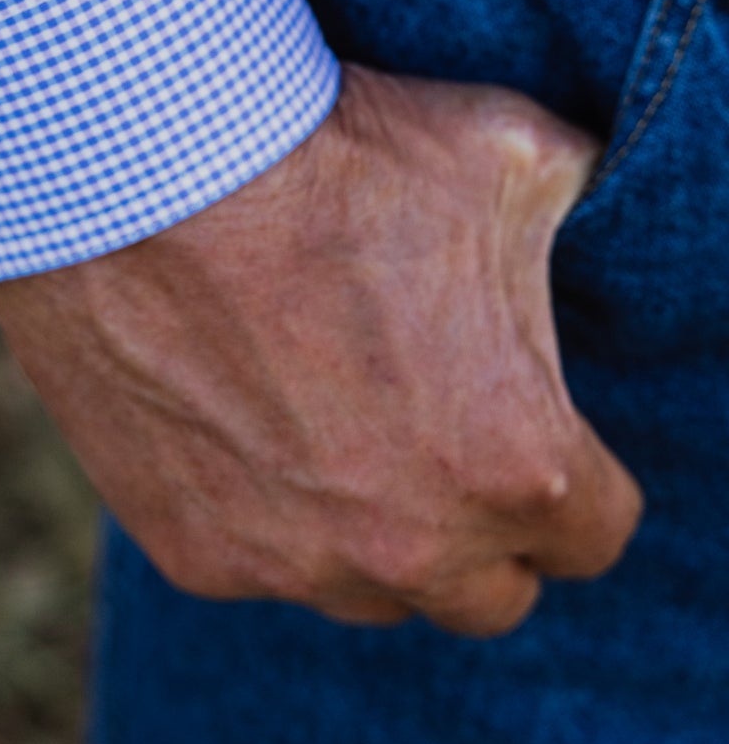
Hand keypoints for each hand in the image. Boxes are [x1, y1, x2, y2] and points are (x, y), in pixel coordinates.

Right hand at [0, 63, 642, 637]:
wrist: (150, 172)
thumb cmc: (339, 158)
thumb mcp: (510, 151)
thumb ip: (571, 207)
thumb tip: (576, 202)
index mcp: (514, 465)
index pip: (592, 532)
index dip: (572, 471)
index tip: (529, 416)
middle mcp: (411, 546)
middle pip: (488, 592)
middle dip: (478, 519)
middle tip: (435, 419)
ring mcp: (296, 564)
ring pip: (368, 589)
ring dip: (369, 524)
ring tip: (326, 406)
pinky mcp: (196, 552)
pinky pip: (257, 557)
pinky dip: (259, 503)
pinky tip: (235, 404)